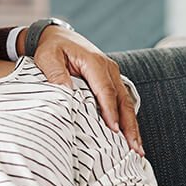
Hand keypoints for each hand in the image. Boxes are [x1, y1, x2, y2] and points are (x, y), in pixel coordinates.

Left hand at [28, 25, 143, 155]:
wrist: (57, 36)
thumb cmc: (52, 48)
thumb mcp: (48, 58)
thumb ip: (56, 74)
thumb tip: (65, 93)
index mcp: (95, 62)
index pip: (106, 90)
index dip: (110, 111)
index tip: (113, 130)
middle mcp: (109, 68)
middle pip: (123, 100)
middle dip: (129, 125)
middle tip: (134, 148)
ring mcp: (113, 75)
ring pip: (127, 103)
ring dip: (132, 126)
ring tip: (137, 149)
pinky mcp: (111, 81)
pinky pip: (122, 102)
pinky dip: (127, 119)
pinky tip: (130, 136)